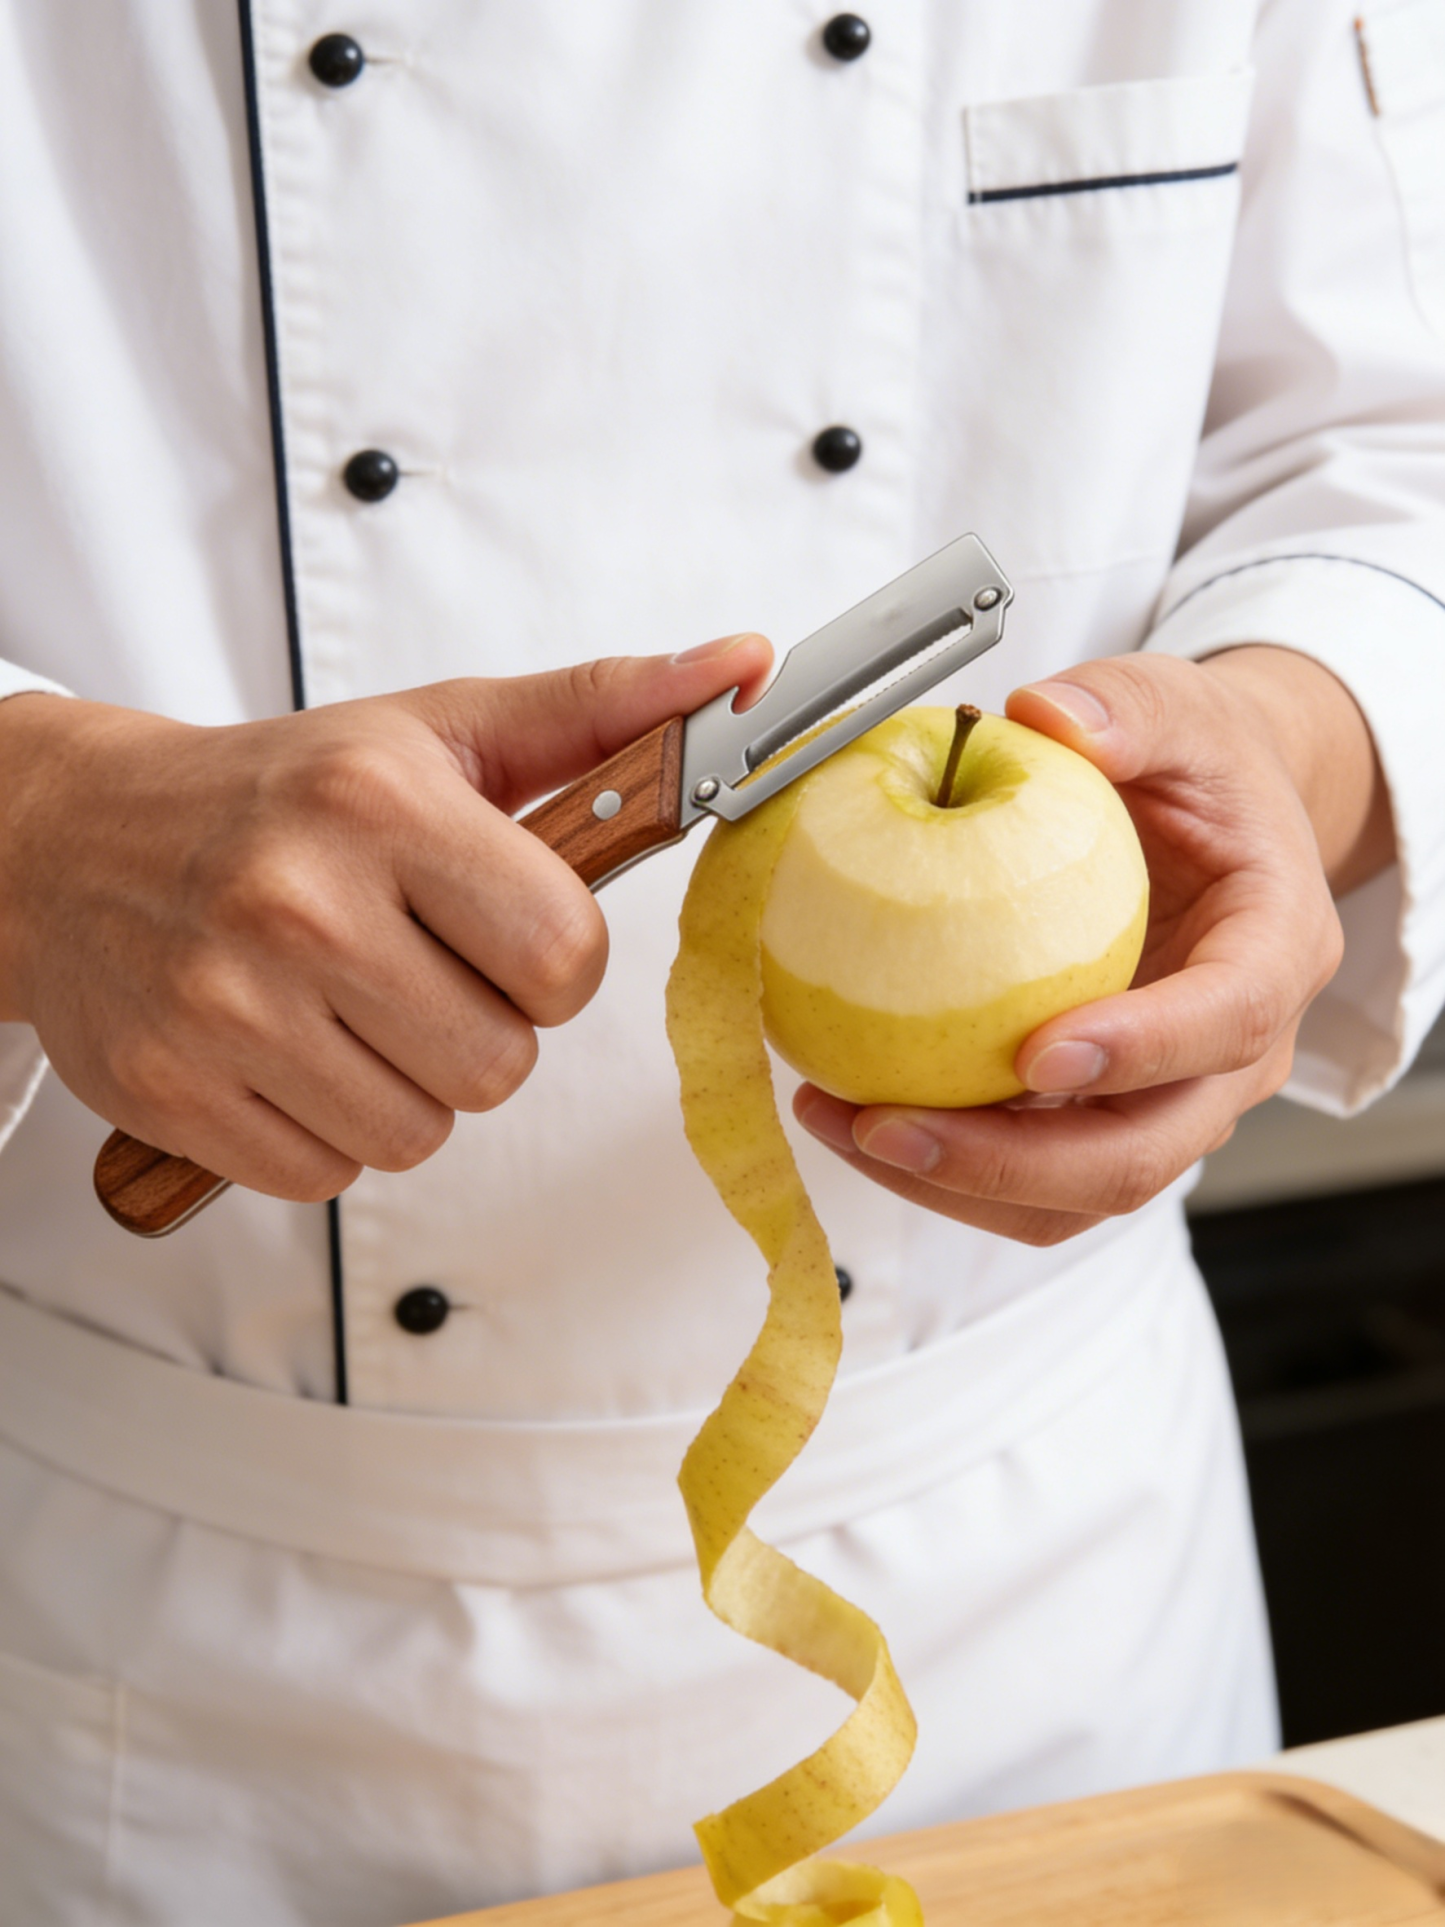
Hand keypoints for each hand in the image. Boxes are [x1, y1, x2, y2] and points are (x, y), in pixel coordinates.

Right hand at [0, 636, 771, 1200]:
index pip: (565, 958)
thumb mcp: (437, 733)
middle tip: (415, 972)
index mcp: (379, 803)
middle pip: (499, 1064)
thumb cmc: (277, 793)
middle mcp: (299, 903)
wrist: (70, 840)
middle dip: (479, 1030)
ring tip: (347, 1010)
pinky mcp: (174, 1091)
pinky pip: (328, 1175)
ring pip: (419, 1134)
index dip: (554, 966)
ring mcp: (227, 1006)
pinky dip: (324, 1131)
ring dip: (404, 1088)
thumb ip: (597, 711)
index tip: (504, 937)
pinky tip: (288, 1054)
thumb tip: (740, 670)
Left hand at [795, 647, 1393, 1246]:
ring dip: (956, 1181)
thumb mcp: (1178, 707)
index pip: (1230, 1018)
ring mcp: (1166, 1098)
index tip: (1038, 1053)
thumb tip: (1049, 716)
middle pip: (1144, 1150)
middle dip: (1011, 1162)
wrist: (1215, 818)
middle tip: (888, 1124)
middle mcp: (1233, 1050)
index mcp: (1275, 947)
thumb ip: (1127, 706)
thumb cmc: (1201, 768)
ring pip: (1077, 1192)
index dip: (1142, 1050)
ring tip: (845, 1125)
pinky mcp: (1101, 1117)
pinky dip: (943, 1166)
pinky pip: (1030, 1178)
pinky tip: (854, 1115)